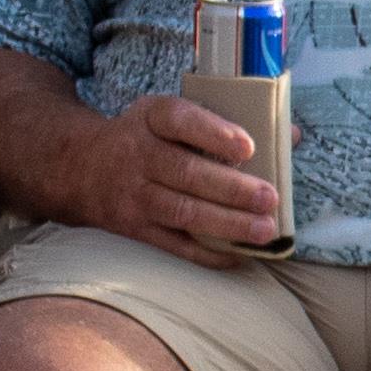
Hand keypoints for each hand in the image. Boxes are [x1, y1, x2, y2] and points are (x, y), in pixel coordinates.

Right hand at [85, 93, 282, 264]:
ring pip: (181, 211)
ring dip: (226, 223)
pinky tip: (239, 255)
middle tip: (270, 198)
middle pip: (185, 172)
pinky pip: (174, 244)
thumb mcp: (170, 115)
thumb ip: (227, 122)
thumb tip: (290, 134)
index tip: (247, 146)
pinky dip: (208, 253)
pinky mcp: (135, 228)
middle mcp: (137, 155)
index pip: (179, 120)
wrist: (80, 168)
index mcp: (150, 117)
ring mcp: (134, 194)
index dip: (213, 132)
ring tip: (264, 231)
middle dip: (231, 188)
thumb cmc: (146, 138)